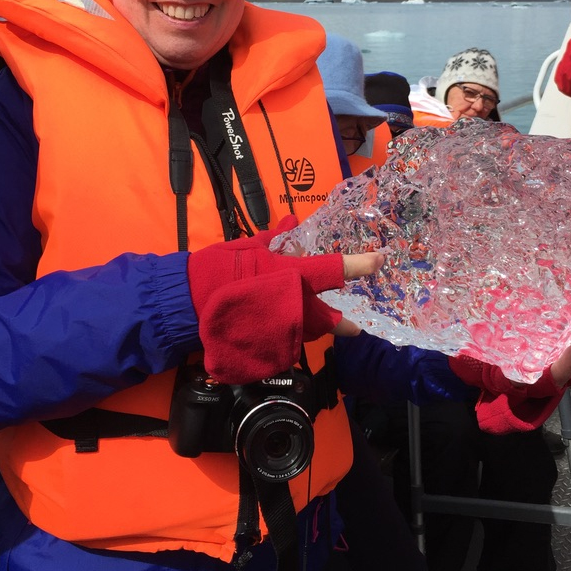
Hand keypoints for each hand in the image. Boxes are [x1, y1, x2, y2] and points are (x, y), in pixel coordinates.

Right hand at [188, 216, 385, 383]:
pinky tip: (279, 329)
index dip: (361, 265)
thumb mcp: (251, 246)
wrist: (191, 300)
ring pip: (310, 333)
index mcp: (294, 275)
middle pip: (333, 320)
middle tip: (353, 327)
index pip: (335, 270)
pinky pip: (287, 341)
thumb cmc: (223, 267)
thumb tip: (290, 224)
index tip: (379, 261)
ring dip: (313, 328)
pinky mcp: (269, 346)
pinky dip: (287, 334)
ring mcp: (284, 329)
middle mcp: (296, 304)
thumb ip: (275, 238)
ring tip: (307, 325)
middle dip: (345, 325)